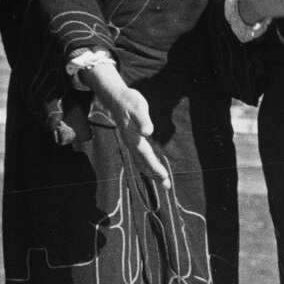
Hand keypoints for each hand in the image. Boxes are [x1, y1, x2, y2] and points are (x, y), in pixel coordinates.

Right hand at [80, 62, 169, 188]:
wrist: (116, 97)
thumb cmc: (129, 101)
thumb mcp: (138, 106)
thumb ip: (143, 120)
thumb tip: (148, 132)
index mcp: (133, 137)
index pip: (146, 156)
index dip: (154, 167)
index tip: (164, 177)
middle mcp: (131, 143)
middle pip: (143, 163)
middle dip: (155, 175)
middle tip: (167, 186)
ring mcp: (130, 142)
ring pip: (141, 161)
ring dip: (151, 172)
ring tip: (162, 182)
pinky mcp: (132, 140)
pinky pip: (139, 157)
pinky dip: (146, 165)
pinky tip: (151, 169)